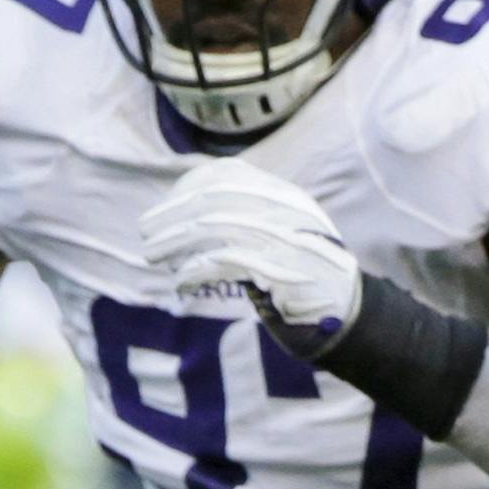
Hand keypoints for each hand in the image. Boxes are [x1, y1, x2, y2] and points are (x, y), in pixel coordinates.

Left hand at [135, 162, 362, 350]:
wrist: (344, 313)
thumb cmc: (302, 277)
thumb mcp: (279, 235)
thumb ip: (247, 218)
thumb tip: (190, 213)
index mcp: (284, 196)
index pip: (227, 174)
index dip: (187, 187)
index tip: (164, 208)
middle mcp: (284, 209)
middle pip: (214, 198)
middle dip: (171, 214)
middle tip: (144, 232)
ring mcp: (283, 238)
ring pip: (213, 227)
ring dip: (175, 241)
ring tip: (152, 256)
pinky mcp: (278, 270)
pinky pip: (224, 262)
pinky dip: (195, 271)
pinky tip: (180, 282)